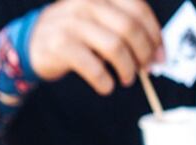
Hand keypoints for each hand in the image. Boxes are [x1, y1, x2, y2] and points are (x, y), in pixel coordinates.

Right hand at [29, 0, 162, 94]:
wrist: (35, 42)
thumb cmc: (77, 34)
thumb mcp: (101, 22)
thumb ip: (126, 29)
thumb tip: (157, 55)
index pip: (138, 9)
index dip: (154, 35)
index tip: (160, 56)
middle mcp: (88, 3)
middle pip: (130, 28)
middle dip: (143, 54)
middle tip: (145, 70)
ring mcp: (72, 22)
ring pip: (115, 47)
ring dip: (127, 69)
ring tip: (126, 79)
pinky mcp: (60, 45)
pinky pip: (93, 67)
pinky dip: (105, 81)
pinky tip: (106, 86)